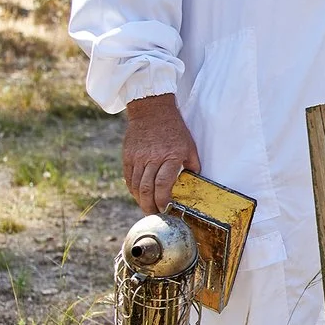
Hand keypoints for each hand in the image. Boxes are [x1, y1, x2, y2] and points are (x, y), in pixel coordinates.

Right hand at [121, 94, 199, 213]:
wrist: (152, 109)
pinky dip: (133, 189)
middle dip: (150, 206)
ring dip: (140, 200)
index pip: (163, 184)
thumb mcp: (189, 145)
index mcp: (170, 156)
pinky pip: (128, 177)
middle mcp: (152, 158)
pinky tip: (138, 195)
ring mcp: (138, 157)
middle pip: (147, 189)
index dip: (163, 201)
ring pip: (136, 185)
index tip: (166, 210)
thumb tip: (195, 181)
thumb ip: (192, 164)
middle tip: (154, 215)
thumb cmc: (174, 128)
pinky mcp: (128, 155)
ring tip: (146, 208)